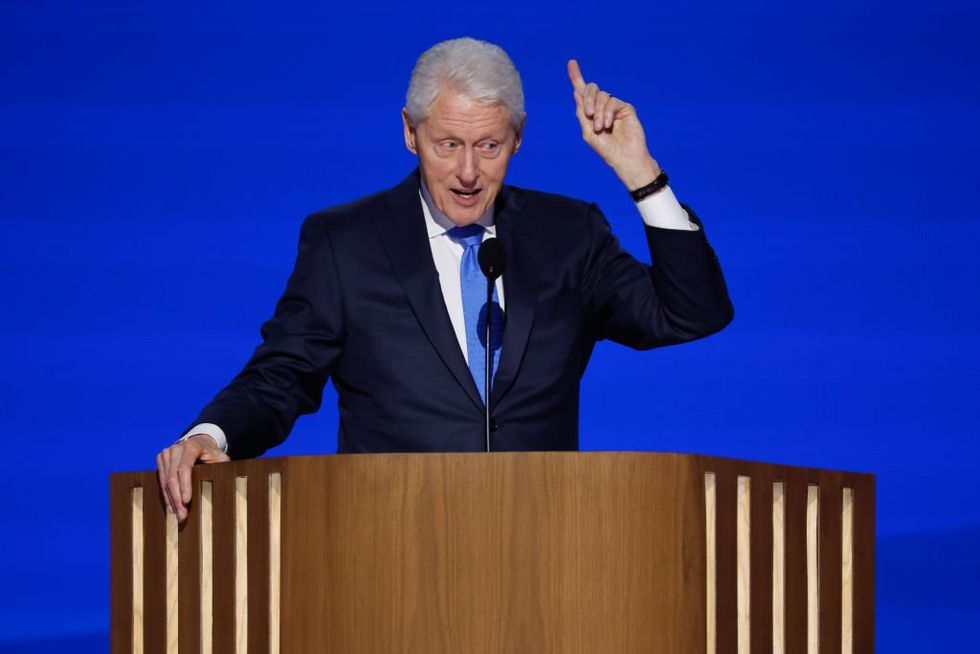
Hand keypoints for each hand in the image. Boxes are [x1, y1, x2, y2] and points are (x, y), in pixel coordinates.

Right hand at [157, 434, 229, 521]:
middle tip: (182, 515)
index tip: (187, 501)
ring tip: (178, 514)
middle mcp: (176, 448)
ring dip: (171, 500)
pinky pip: (161, 481)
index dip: (185, 485)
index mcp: (192, 446)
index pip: (185, 467)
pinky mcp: (161, 459)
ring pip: (165, 481)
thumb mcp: (221, 458)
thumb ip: (221, 469)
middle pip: (172, 477)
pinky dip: (166, 495)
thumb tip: (223, 486)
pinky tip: (171, 507)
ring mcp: (166, 453)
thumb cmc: (213, 454)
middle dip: (177, 498)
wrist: (200, 443)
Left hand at [567, 59, 661, 189]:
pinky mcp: (625, 108)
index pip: (582, 91)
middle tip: (588, 114)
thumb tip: (576, 92)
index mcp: (591, 112)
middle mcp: (602, 107)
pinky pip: (612, 102)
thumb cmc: (606, 149)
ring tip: (601, 128)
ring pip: (602, 96)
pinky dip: (607, 113)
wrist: (624, 157)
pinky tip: (608, 125)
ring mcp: (614, 106)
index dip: (576, 76)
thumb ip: (582, 112)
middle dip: (587, 98)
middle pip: (591, 89)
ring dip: (598, 112)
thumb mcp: (588, 132)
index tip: (571, 62)